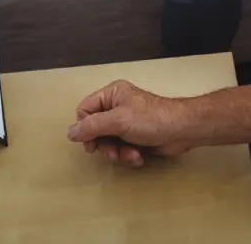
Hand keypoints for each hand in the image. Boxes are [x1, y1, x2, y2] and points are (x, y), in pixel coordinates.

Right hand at [67, 80, 185, 166]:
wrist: (181, 130)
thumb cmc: (150, 120)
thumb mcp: (118, 121)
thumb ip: (92, 126)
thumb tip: (70, 133)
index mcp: (112, 94)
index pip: (85, 110)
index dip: (85, 129)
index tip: (92, 143)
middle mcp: (117, 106)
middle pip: (95, 130)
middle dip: (105, 145)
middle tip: (113, 152)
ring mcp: (127, 122)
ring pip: (108, 142)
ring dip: (118, 152)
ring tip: (132, 154)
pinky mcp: (135, 136)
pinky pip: (121, 148)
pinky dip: (128, 155)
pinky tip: (139, 156)